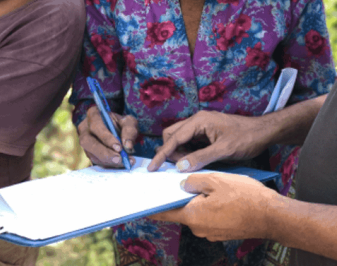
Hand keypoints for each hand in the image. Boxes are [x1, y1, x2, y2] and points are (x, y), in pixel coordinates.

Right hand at [78, 106, 137, 167]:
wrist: (117, 129)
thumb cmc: (121, 123)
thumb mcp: (129, 121)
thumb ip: (130, 130)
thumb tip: (128, 146)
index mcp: (93, 114)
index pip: (96, 126)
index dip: (106, 137)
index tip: (119, 147)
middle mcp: (85, 128)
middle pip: (88, 141)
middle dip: (104, 152)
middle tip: (119, 159)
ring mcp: (85, 142)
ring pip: (91, 154)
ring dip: (108, 160)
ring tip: (124, 162)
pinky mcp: (88, 153)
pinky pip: (95, 161)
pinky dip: (108, 164)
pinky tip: (120, 164)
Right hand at [148, 110, 270, 171]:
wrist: (263, 132)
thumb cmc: (246, 138)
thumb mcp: (224, 150)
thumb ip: (201, 158)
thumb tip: (180, 166)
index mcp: (199, 121)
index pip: (173, 138)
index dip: (162, 153)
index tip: (152, 166)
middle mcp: (197, 121)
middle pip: (172, 135)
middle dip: (170, 151)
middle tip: (180, 167)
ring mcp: (201, 126)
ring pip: (180, 139)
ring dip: (180, 153)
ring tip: (191, 165)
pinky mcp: (206, 132)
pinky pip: (190, 142)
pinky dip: (188, 152)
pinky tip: (195, 161)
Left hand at [152, 172, 276, 241]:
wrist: (272, 216)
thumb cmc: (244, 196)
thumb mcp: (216, 180)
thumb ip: (194, 181)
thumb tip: (182, 184)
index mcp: (193, 215)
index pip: (165, 213)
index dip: (152, 207)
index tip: (140, 205)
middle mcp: (199, 228)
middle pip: (182, 210)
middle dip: (180, 196)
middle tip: (179, 179)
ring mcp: (212, 232)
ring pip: (197, 212)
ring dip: (197, 199)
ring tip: (206, 183)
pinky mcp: (223, 231)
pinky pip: (209, 216)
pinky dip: (208, 205)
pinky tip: (219, 194)